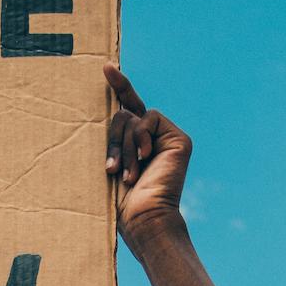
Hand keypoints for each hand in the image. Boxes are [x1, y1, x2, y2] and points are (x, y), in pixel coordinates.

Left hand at [104, 64, 191, 254]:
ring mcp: (167, 138)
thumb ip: (112, 135)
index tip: (107, 67)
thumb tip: (110, 109)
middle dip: (113, 140)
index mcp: (135, 145)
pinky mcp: (179, 139)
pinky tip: (145, 158)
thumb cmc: (120, 203)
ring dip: (125, 146)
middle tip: (111, 169)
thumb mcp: (108, 161)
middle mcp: (152, 139)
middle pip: (122, 115)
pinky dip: (141, 137)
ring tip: (128, 174)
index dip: (119, 86)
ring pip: (133, 117)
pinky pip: (149, 118)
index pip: (126, 110)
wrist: (143, 218)